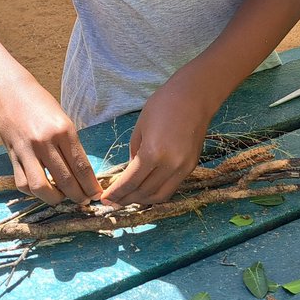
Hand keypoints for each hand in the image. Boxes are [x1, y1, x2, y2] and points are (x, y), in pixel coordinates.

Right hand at [0, 80, 101, 205]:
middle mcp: (45, 142)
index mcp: (64, 131)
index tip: (97, 195)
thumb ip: (71, 145)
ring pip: (42, 187)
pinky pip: (23, 182)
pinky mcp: (12, 155)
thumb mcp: (63, 120)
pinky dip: (33, 192)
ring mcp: (27, 150)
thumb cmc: (41, 103)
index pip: (81, 166)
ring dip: (55, 199)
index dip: (91, 186)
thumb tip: (81, 173)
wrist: (10, 92)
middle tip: (84, 201)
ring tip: (62, 198)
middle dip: (78, 196)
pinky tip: (42, 189)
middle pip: (65, 180)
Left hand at [100, 78, 210, 206]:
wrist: (194, 97)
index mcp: (152, 153)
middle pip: (145, 192)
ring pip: (160, 196)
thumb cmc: (162, 106)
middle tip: (113, 202)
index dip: (116, 193)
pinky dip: (157, 192)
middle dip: (126, 199)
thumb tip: (130, 173)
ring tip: (128, 199)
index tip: (105, 199)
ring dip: (142, 200)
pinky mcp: (191, 167)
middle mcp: (169, 165)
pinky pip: (171, 187)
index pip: (131, 182)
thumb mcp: (140, 128)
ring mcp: (183, 168)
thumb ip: (133, 153)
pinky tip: (146, 189)